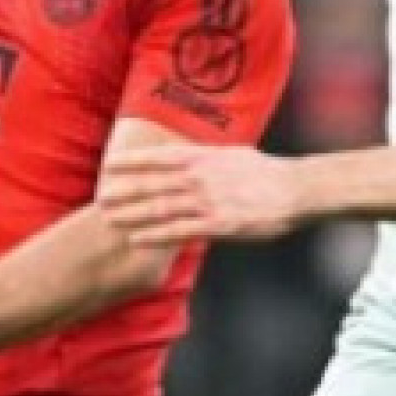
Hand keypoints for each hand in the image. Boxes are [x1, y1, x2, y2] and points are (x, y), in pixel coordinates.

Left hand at [98, 143, 305, 245]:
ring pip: (161, 208)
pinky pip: (179, 231)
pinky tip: (136, 240)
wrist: (296, 191)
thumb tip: (187, 157)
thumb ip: (206, 158)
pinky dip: (155, 235)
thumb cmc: (265, 173)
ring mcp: (209, 201)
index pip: (159, 157)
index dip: (131, 161)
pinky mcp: (219, 225)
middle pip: (153, 184)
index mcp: (204, 157)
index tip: (108, 166)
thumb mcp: (233, 155)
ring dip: (133, 215)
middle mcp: (202, 176)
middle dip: (124, 192)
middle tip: (99, 199)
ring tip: (110, 220)